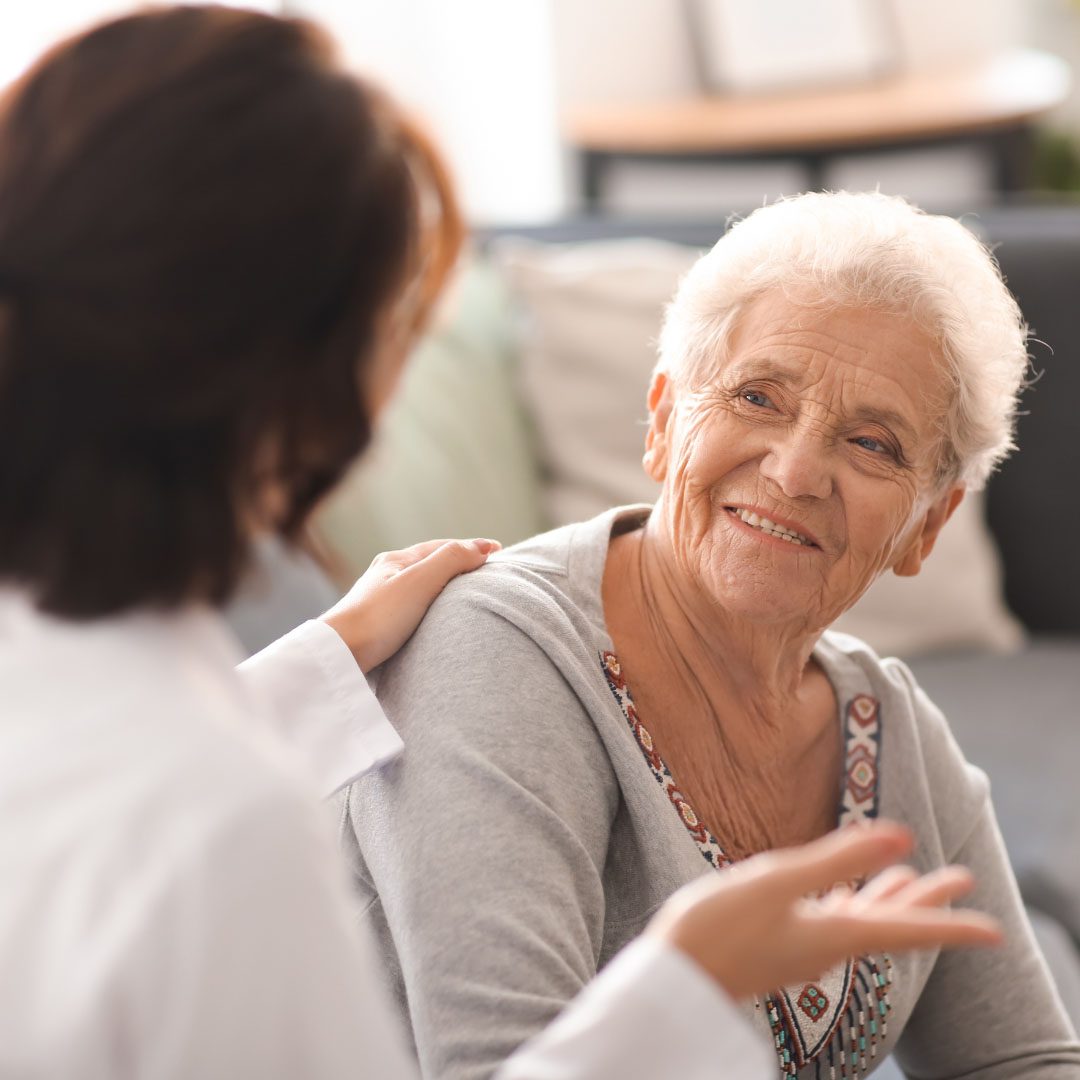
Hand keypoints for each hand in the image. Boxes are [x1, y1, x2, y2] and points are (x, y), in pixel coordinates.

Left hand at [321, 538, 499, 672]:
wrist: (339, 656)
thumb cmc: (378, 618)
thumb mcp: (420, 582)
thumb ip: (451, 560)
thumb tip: (481, 548)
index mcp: (394, 561)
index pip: (441, 547)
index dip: (471, 547)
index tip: (498, 551)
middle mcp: (385, 577)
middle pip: (429, 564)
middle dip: (458, 563)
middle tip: (485, 569)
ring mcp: (379, 601)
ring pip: (420, 586)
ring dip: (444, 585)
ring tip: (466, 593)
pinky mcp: (377, 627)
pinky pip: (412, 607)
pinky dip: (432, 605)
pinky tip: (435, 619)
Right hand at [647, 821, 1002, 1001]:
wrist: (674, 977)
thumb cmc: (718, 928)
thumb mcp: (777, 883)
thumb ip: (836, 858)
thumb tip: (900, 837)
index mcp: (834, 934)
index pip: (906, 929)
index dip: (951, 924)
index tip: (993, 930)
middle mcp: (827, 945)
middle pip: (891, 922)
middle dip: (928, 899)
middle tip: (962, 876)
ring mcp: (804, 946)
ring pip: (863, 920)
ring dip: (891, 897)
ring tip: (911, 877)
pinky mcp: (781, 942)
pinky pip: (832, 922)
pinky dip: (851, 902)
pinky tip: (844, 895)